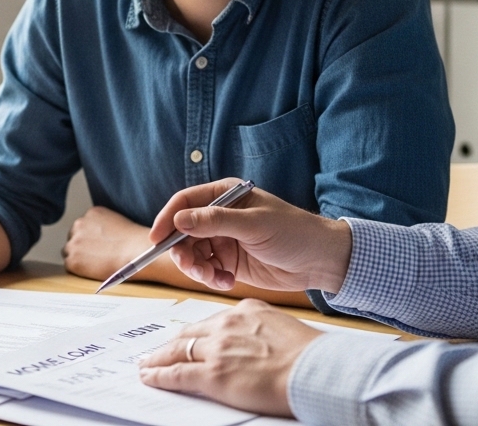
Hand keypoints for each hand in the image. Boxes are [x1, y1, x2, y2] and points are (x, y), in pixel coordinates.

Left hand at [63, 206, 150, 280]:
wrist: (136, 254)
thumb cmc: (134, 242)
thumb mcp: (117, 222)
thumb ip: (103, 226)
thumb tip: (97, 238)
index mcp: (91, 213)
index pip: (83, 226)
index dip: (90, 238)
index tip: (98, 246)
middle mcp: (79, 224)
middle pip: (73, 237)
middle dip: (82, 246)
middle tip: (95, 257)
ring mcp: (74, 242)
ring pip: (69, 251)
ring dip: (79, 257)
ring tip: (95, 265)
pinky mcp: (73, 260)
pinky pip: (69, 266)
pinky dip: (79, 270)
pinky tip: (92, 271)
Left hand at [137, 299, 319, 415]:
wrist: (315, 371)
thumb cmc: (310, 357)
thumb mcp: (283, 330)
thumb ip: (262, 333)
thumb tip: (257, 347)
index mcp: (246, 311)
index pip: (211, 321)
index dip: (196, 332)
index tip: (188, 337)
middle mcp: (227, 324)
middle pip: (189, 333)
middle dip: (173, 343)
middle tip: (159, 350)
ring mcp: (217, 348)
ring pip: (177, 350)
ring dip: (159, 358)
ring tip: (148, 364)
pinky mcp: (212, 373)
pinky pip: (176, 373)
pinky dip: (159, 375)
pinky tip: (150, 376)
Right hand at [149, 180, 352, 293]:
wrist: (321, 261)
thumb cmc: (294, 232)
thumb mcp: (254, 224)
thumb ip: (215, 221)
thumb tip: (179, 220)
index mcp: (225, 195)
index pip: (184, 202)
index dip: (167, 219)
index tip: (156, 240)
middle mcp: (220, 216)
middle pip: (183, 231)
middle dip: (182, 251)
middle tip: (191, 267)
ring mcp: (223, 239)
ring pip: (192, 254)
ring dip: (197, 268)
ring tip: (214, 277)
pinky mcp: (229, 261)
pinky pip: (206, 270)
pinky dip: (210, 278)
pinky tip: (226, 281)